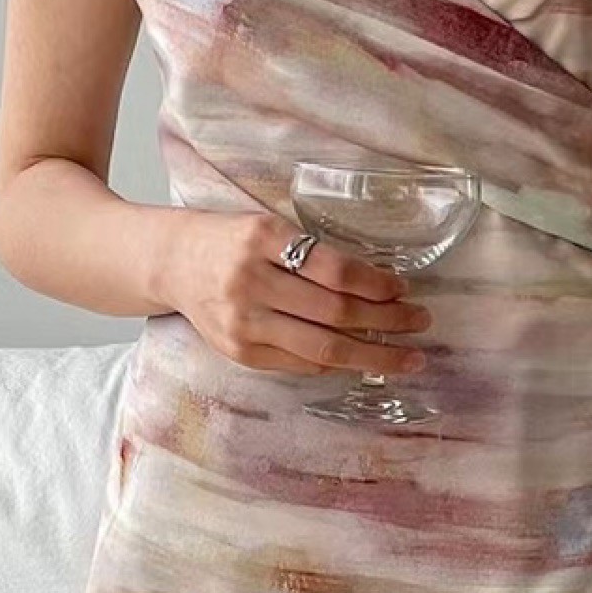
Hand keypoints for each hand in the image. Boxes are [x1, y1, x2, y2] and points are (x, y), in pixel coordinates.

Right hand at [157, 209, 432, 377]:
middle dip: (386, 321)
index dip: (376, 284)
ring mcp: (242, 322)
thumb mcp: (267, 228)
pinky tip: (364, 361)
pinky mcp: (240, 351)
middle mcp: (250, 282)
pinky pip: (300, 363)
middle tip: (420, 321)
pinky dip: (338, 364)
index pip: (334, 270)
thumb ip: (311, 254)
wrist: (170, 263)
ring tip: (408, 354)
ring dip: (373, 354)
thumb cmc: (230, 241)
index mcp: (261, 239)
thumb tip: (380, 287)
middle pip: (335, 312)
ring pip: (322, 347)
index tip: (403, 288)